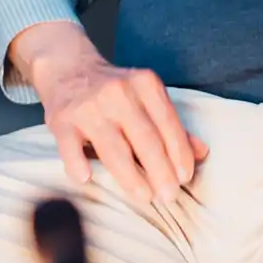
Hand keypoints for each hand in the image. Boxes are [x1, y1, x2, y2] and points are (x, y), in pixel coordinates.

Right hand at [10, 21, 207, 207]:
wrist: (67, 66)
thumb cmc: (114, 89)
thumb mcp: (146, 96)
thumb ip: (171, 124)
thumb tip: (202, 152)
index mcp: (145, 84)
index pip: (168, 124)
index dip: (179, 154)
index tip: (185, 177)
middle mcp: (118, 93)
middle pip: (145, 140)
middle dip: (161, 172)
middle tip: (169, 196)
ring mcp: (88, 106)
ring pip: (114, 149)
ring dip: (131, 177)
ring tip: (145, 196)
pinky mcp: (61, 119)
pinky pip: (70, 146)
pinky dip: (77, 163)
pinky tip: (87, 179)